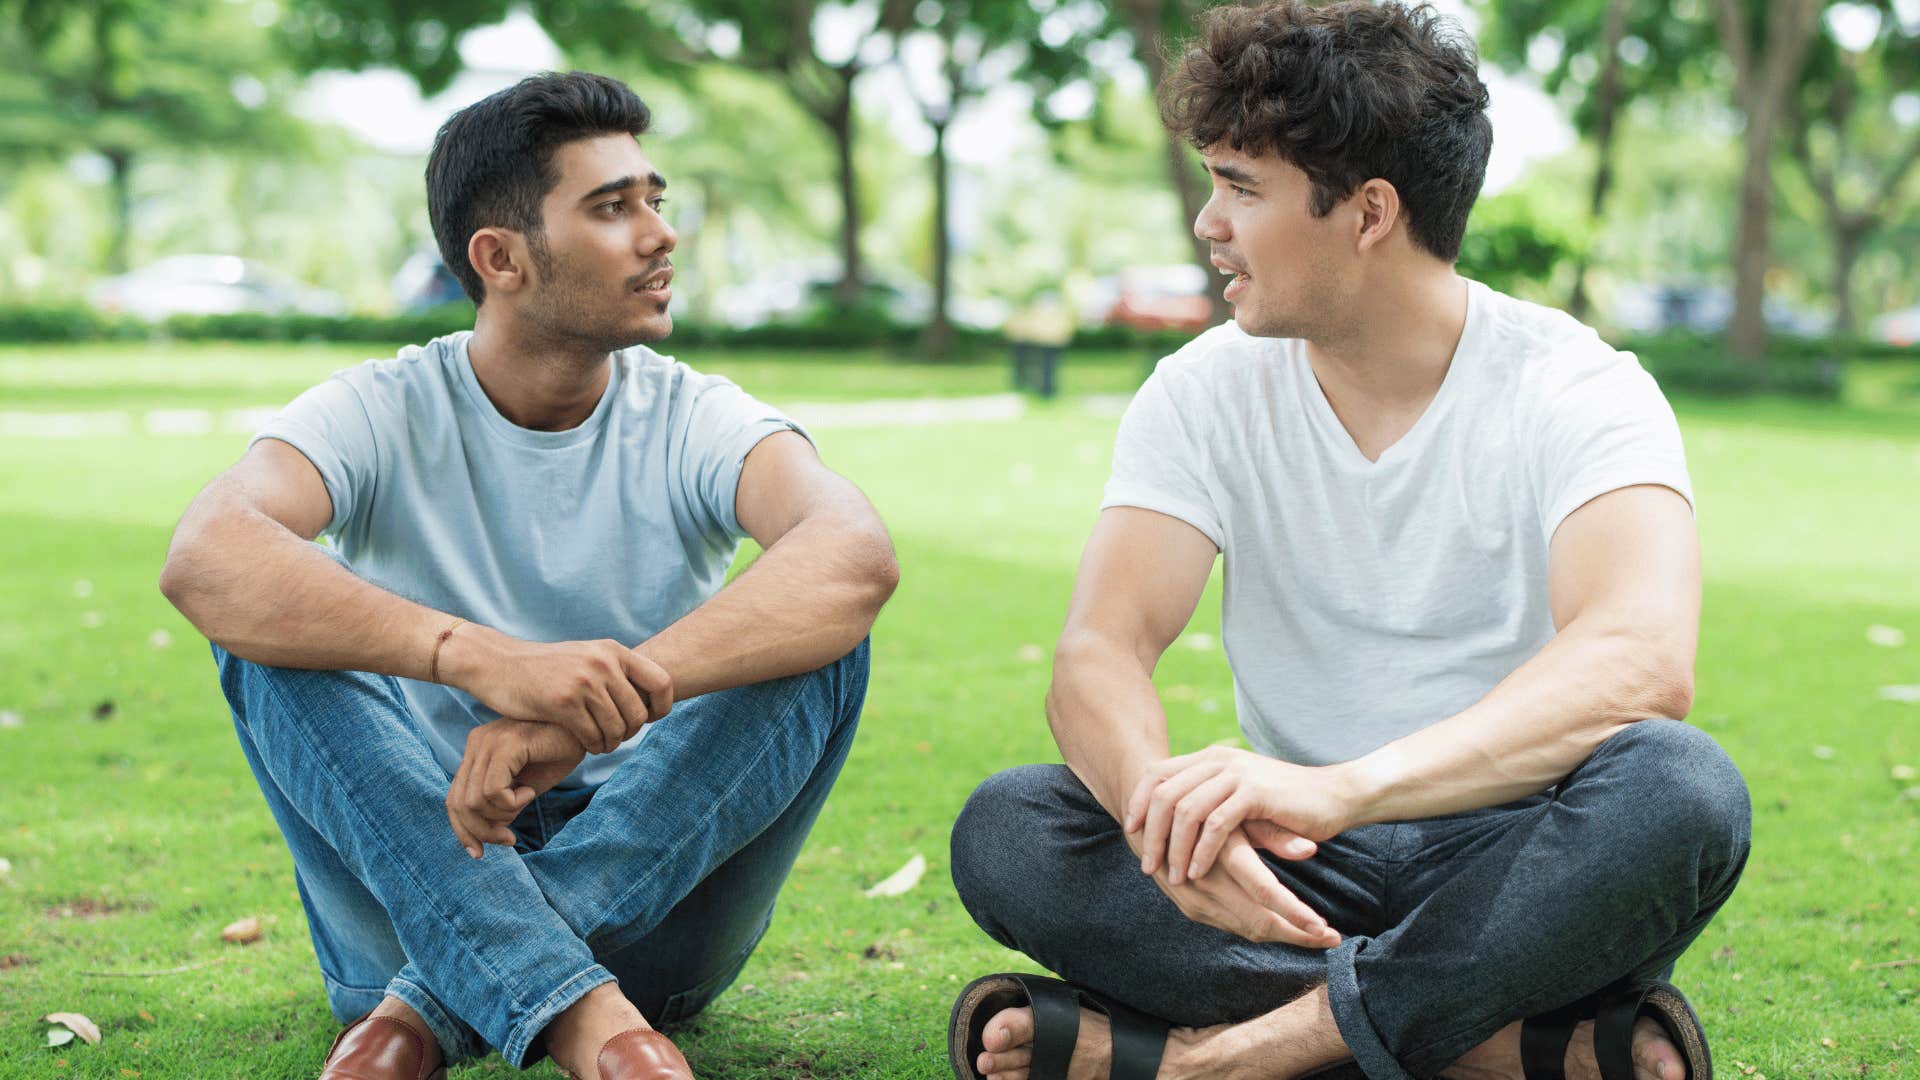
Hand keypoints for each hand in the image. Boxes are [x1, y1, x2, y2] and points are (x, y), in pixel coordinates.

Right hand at [445, 630, 672, 753]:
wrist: (499, 664)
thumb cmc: (546, 667)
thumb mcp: (586, 656)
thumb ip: (616, 670)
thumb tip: (651, 694)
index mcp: (613, 650)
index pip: (662, 681)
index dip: (661, 707)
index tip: (648, 719)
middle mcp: (603, 663)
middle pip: (639, 713)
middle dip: (630, 732)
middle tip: (616, 737)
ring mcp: (583, 682)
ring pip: (617, 728)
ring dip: (611, 743)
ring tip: (600, 743)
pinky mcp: (563, 702)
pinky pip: (593, 736)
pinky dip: (593, 746)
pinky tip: (585, 745)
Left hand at [446, 719, 586, 857]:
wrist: (585, 729)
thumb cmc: (559, 753)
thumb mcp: (525, 785)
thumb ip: (502, 805)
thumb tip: (488, 833)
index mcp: (477, 751)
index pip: (454, 799)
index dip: (463, 830)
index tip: (478, 853)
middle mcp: (477, 743)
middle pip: (459, 803)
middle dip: (482, 831)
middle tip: (509, 839)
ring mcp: (488, 741)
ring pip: (475, 801)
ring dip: (502, 814)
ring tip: (526, 800)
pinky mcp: (505, 745)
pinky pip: (493, 791)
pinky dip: (511, 802)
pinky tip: (530, 791)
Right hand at [1122, 819, 1340, 947]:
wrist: (1148, 813)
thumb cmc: (1203, 805)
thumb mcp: (1238, 814)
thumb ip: (1273, 833)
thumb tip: (1309, 850)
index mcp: (1221, 854)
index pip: (1265, 894)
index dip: (1297, 915)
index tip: (1329, 930)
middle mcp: (1205, 883)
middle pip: (1259, 923)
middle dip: (1297, 935)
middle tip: (1332, 939)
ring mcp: (1194, 900)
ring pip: (1247, 928)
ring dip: (1282, 934)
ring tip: (1316, 936)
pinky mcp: (1189, 908)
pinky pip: (1232, 925)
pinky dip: (1259, 929)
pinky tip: (1284, 927)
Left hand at [1125, 747, 1353, 882]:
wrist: (1333, 796)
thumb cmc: (1284, 803)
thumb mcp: (1238, 797)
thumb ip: (1208, 801)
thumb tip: (1169, 824)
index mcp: (1210, 758)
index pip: (1157, 774)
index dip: (1138, 802)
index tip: (1131, 832)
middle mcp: (1218, 760)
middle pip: (1165, 794)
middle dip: (1152, 833)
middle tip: (1148, 865)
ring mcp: (1236, 774)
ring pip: (1187, 810)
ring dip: (1175, 847)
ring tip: (1173, 876)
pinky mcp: (1255, 793)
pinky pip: (1216, 824)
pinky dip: (1202, 851)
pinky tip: (1198, 872)